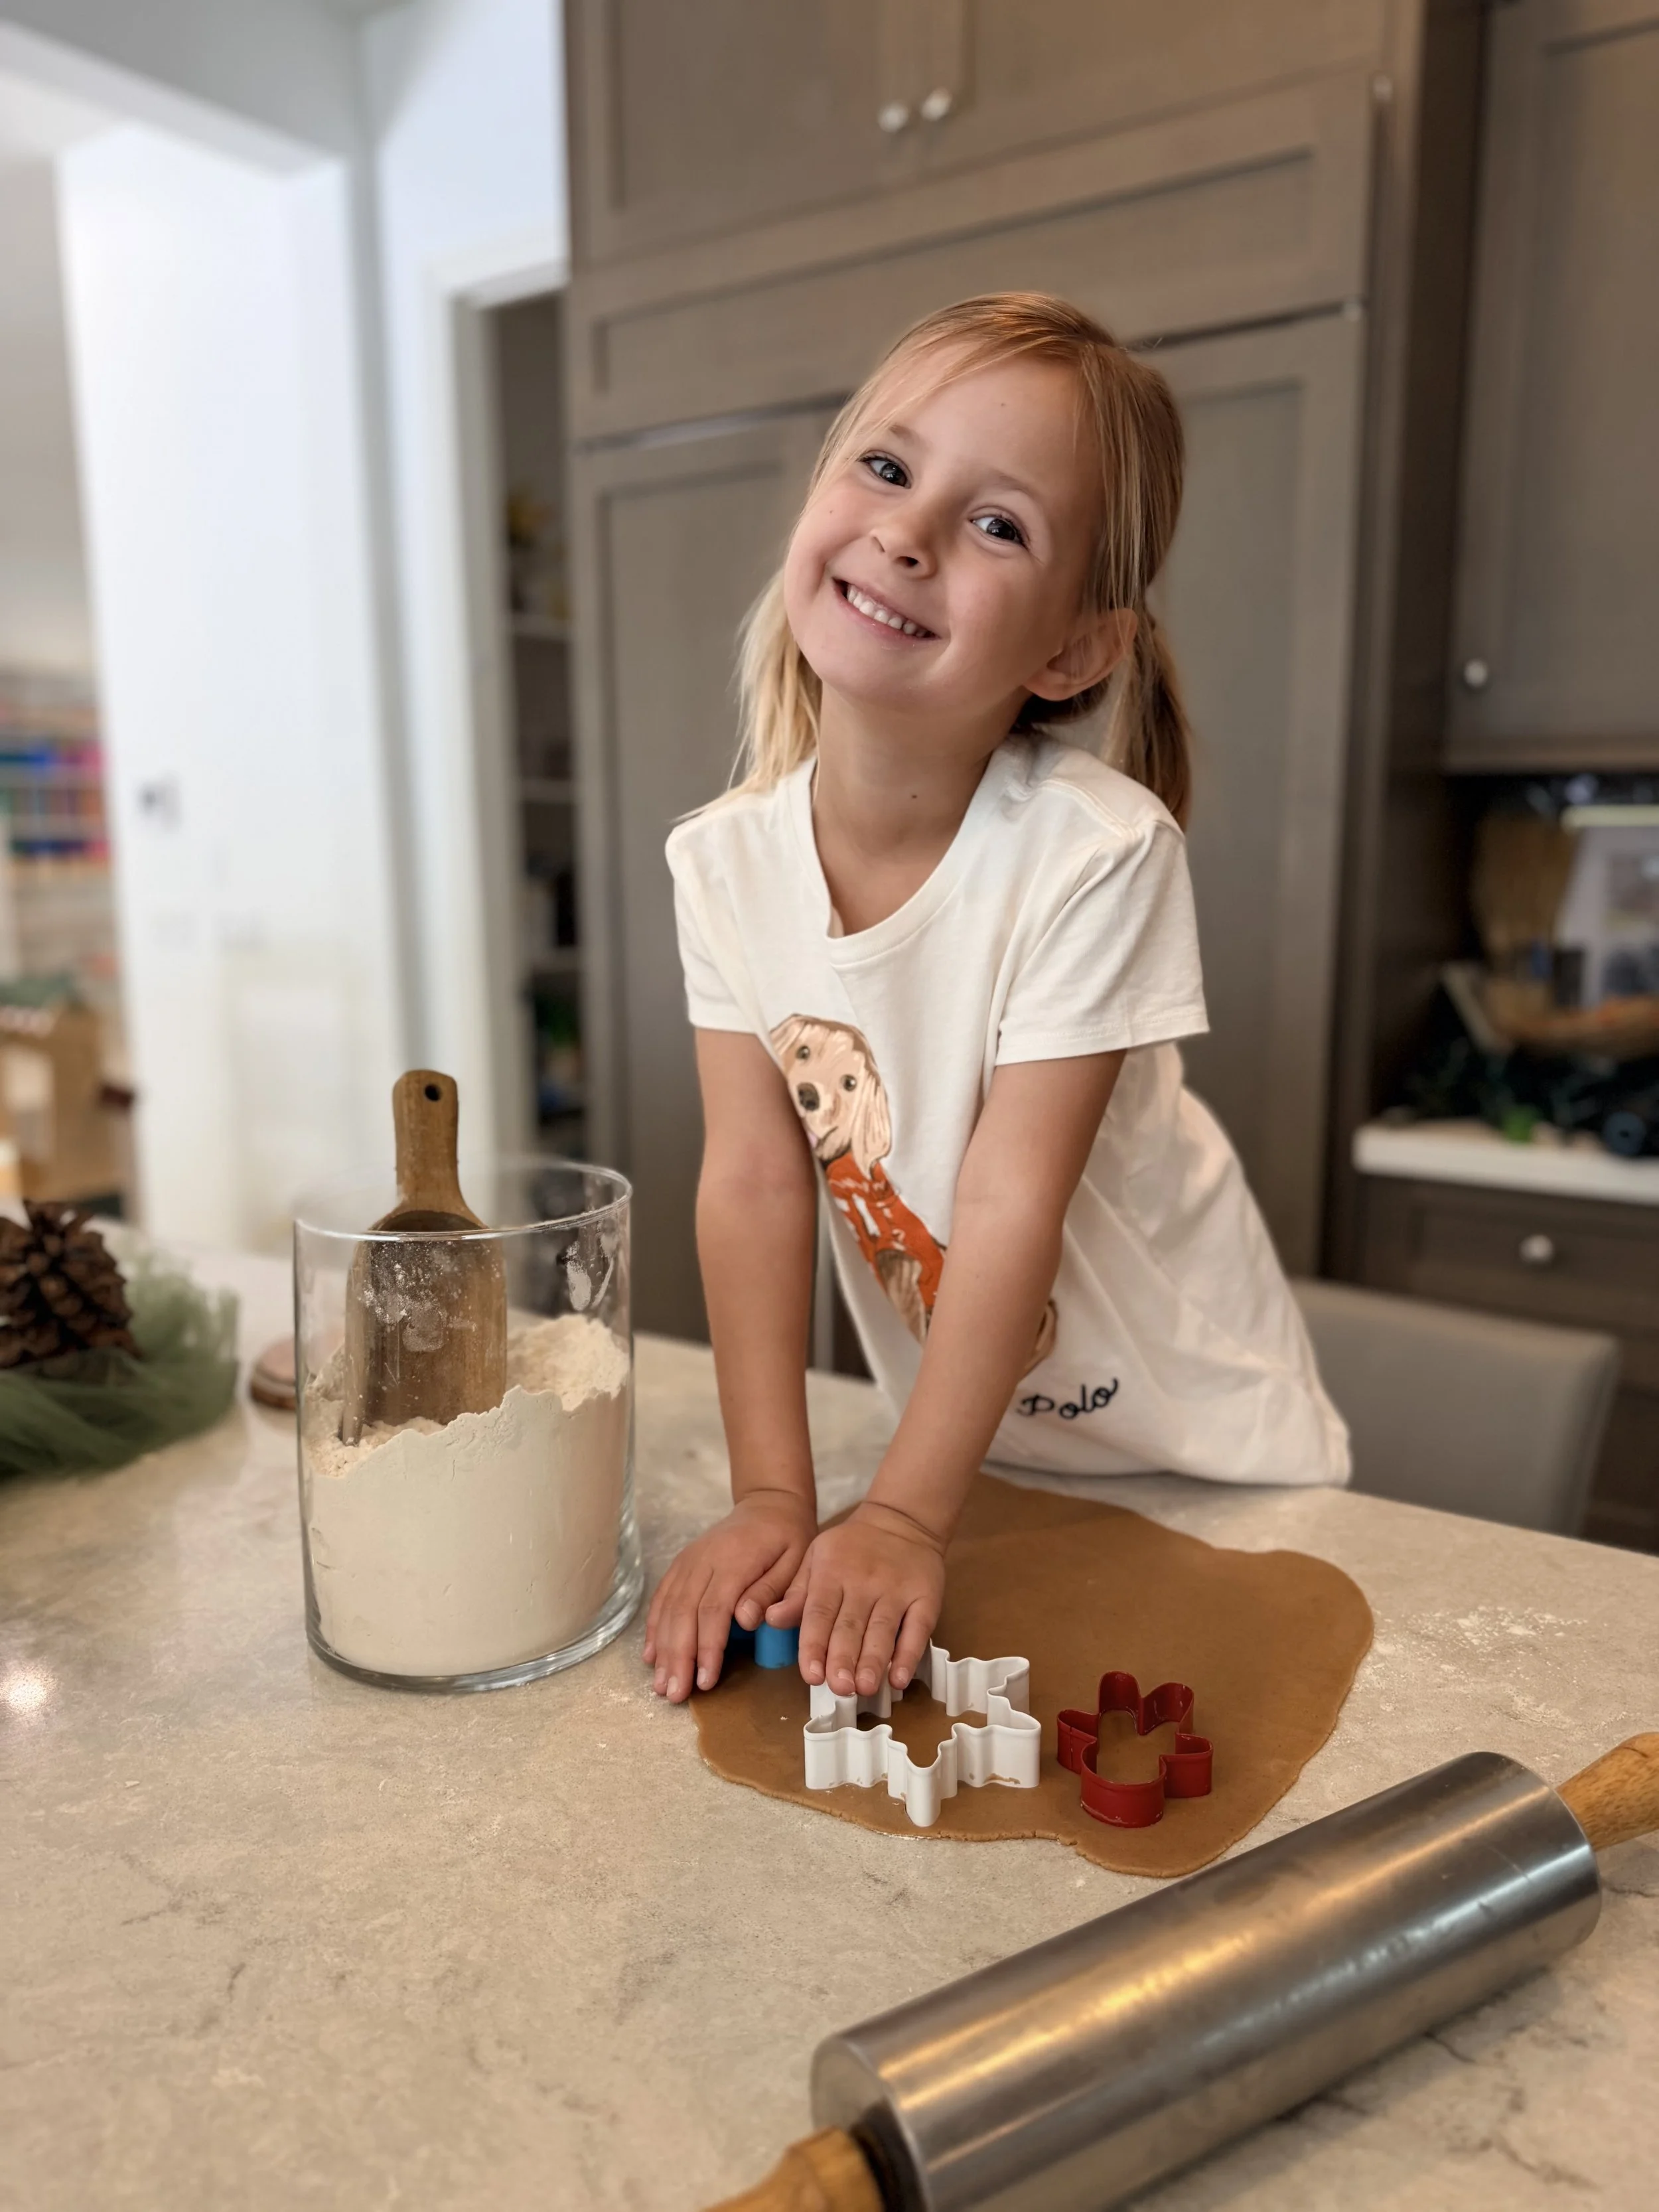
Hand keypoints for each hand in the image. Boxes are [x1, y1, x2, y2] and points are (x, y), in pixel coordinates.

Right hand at [643, 1489, 815, 1702]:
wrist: (769, 1505)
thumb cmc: (788, 1539)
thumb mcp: (796, 1562)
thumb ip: (770, 1590)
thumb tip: (745, 1620)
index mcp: (734, 1560)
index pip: (714, 1609)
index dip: (707, 1647)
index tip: (705, 1680)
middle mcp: (704, 1560)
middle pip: (683, 1612)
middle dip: (678, 1656)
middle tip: (675, 1694)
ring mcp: (689, 1560)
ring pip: (668, 1607)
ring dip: (662, 1648)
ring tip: (661, 1685)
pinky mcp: (681, 1564)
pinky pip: (663, 1597)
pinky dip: (654, 1627)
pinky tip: (651, 1654)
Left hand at [769, 1500, 944, 1698]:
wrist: (902, 1521)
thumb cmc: (851, 1548)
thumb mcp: (815, 1558)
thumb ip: (796, 1593)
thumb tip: (771, 1619)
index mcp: (831, 1572)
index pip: (819, 1613)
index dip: (814, 1645)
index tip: (811, 1675)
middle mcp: (864, 1582)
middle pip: (850, 1625)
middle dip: (843, 1658)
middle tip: (839, 1688)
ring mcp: (896, 1590)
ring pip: (882, 1629)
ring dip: (873, 1660)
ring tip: (864, 1687)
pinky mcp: (925, 1597)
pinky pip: (917, 1628)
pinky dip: (908, 1655)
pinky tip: (899, 1678)